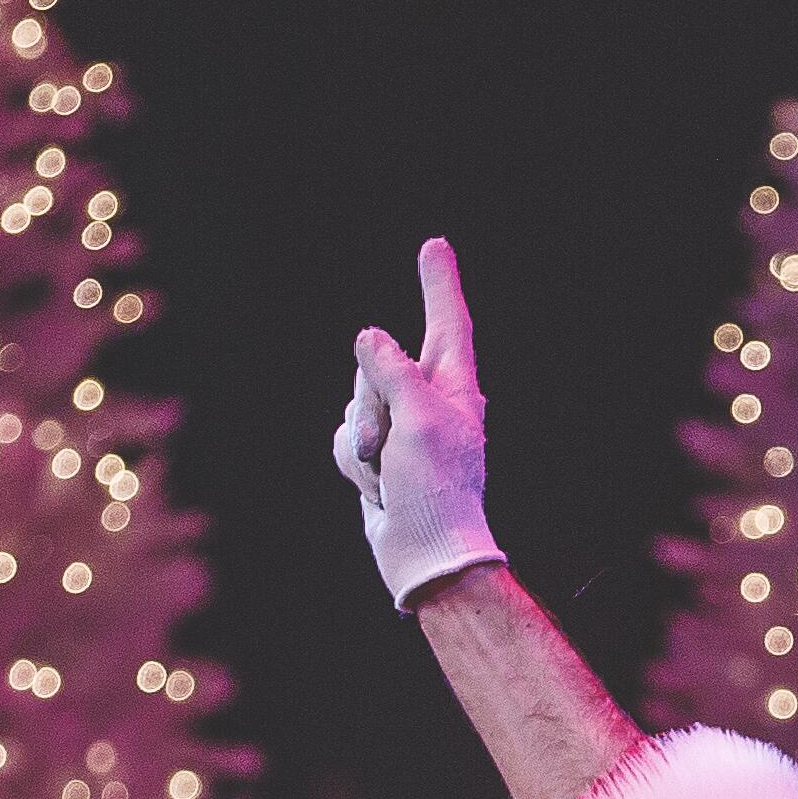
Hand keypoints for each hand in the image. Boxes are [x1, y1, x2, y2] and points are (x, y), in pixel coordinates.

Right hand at [333, 236, 503, 605]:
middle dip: (371, 403)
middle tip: (394, 446)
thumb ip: (393, 370)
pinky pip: (343, 437)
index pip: (446, 321)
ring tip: (390, 472)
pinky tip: (378, 487)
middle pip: (376, 366)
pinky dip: (352, 463)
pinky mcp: (376, 454)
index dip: (439, 283)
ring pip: (354, 402)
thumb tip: (369, 336)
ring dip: (361, 440)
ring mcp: (399, 428)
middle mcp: (428, 401)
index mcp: (454, 387)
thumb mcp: (419, 418)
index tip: (435, 245)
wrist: (423, 553)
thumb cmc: (436, 488)